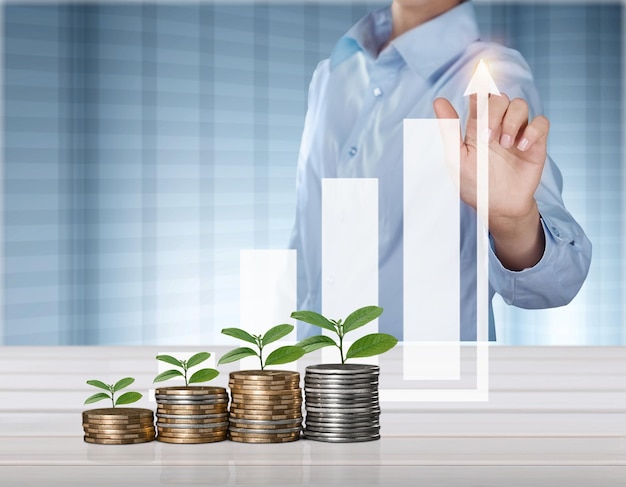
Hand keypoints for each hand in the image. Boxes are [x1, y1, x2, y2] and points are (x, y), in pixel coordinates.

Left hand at [433, 94, 547, 269]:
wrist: (498, 207)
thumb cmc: (475, 184)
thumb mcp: (456, 158)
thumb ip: (449, 130)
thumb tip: (438, 101)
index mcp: (477, 126)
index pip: (479, 97)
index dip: (479, 92)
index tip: (475, 103)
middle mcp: (498, 125)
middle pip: (500, 97)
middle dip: (493, 111)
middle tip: (487, 137)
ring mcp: (517, 132)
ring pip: (520, 105)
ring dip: (512, 121)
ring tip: (505, 144)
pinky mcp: (535, 143)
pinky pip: (541, 122)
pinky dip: (533, 130)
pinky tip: (522, 147)